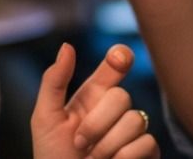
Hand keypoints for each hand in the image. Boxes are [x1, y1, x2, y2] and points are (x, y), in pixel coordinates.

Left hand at [32, 43, 159, 158]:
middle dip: (97, 123)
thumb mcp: (45, 119)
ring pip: (136, 120)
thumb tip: (68, 46)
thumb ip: (54, 81)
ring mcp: (132, 133)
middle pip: (121, 97)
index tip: (118, 58)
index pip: (114, 67)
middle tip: (79, 143)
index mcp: (92, 97)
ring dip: (107, 145)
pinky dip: (124, 157)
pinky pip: (147, 143)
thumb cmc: (51, 158)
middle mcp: (115, 111)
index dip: (120, 58)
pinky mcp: (145, 154)